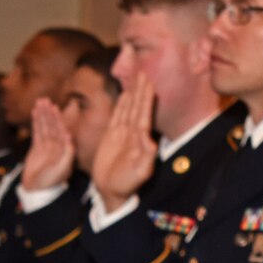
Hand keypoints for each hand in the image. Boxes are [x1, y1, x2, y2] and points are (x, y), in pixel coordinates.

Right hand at [22, 98, 72, 192]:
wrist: (37, 190)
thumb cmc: (51, 181)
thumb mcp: (62, 168)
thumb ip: (66, 154)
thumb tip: (69, 137)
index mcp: (64, 149)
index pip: (61, 129)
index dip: (57, 118)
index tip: (54, 107)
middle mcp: (57, 145)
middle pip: (52, 125)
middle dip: (49, 113)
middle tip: (45, 100)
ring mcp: (47, 146)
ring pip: (44, 127)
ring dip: (42, 114)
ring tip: (39, 102)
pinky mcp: (37, 148)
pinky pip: (37, 132)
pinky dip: (36, 122)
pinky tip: (35, 113)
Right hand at [91, 70, 157, 210]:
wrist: (110, 191)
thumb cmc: (126, 184)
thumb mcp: (139, 173)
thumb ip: (145, 158)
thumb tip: (151, 143)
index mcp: (141, 139)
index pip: (144, 114)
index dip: (147, 98)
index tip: (150, 83)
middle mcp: (133, 134)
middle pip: (138, 107)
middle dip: (141, 90)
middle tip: (144, 72)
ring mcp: (123, 134)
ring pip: (129, 108)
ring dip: (133, 93)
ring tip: (136, 78)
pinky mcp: (112, 136)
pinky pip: (118, 116)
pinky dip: (122, 104)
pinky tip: (125, 94)